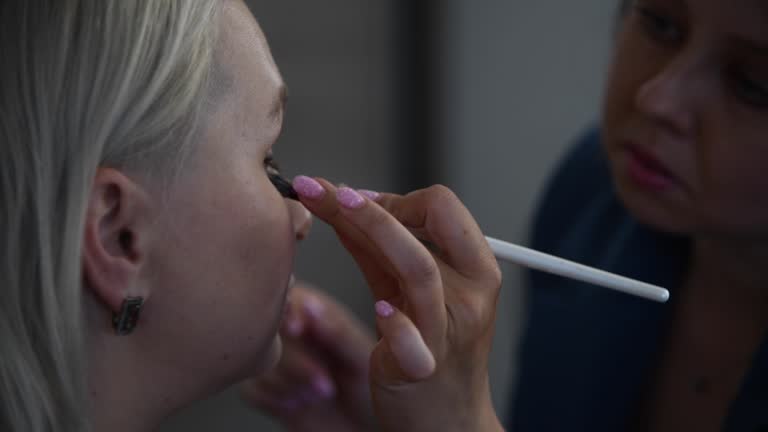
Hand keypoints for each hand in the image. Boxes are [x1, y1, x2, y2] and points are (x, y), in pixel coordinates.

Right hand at [240, 282, 376, 431]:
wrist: (361, 428)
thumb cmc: (371, 389)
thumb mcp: (362, 358)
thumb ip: (338, 332)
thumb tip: (311, 305)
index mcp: (317, 314)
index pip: (291, 298)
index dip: (290, 311)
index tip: (296, 329)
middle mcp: (292, 333)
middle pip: (271, 332)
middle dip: (297, 362)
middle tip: (323, 383)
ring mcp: (275, 359)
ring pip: (260, 362)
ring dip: (290, 383)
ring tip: (321, 394)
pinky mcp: (262, 387)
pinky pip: (252, 387)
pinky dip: (276, 398)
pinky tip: (298, 402)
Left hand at [294, 178, 504, 431]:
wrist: (447, 421)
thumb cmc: (430, 348)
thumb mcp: (407, 292)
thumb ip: (380, 250)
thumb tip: (344, 203)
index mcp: (477, 270)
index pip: (445, 207)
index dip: (398, 196)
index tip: (356, 201)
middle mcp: (470, 296)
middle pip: (432, 226)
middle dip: (376, 203)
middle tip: (327, 192)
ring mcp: (448, 332)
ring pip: (419, 269)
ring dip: (373, 232)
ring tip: (332, 211)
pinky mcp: (422, 368)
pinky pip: (411, 339)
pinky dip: (395, 322)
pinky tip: (379, 311)